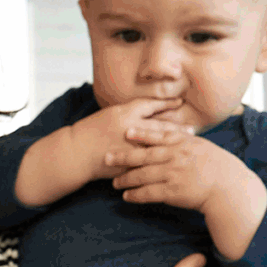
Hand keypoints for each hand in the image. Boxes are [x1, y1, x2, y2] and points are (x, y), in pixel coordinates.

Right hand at [15, 100, 180, 206]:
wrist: (74, 153)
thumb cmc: (89, 132)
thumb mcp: (108, 115)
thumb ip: (129, 113)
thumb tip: (149, 111)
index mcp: (123, 113)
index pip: (150, 105)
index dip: (166, 104)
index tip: (180, 102)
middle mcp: (128, 127)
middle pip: (157, 126)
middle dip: (175, 129)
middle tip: (192, 130)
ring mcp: (128, 146)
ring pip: (155, 145)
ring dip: (171, 145)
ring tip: (185, 146)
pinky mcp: (125, 162)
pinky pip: (145, 163)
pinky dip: (158, 163)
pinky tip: (170, 164)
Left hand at [111, 130, 266, 257]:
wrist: (227, 187)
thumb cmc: (216, 166)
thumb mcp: (201, 146)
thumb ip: (183, 140)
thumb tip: (170, 132)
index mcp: (184, 143)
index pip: (158, 136)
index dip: (141, 133)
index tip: (126, 130)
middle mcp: (176, 156)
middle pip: (144, 155)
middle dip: (123, 156)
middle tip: (106, 156)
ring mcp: (174, 174)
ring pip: (144, 175)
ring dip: (127, 179)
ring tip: (114, 182)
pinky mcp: (173, 191)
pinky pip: (150, 193)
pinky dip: (137, 195)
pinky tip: (127, 196)